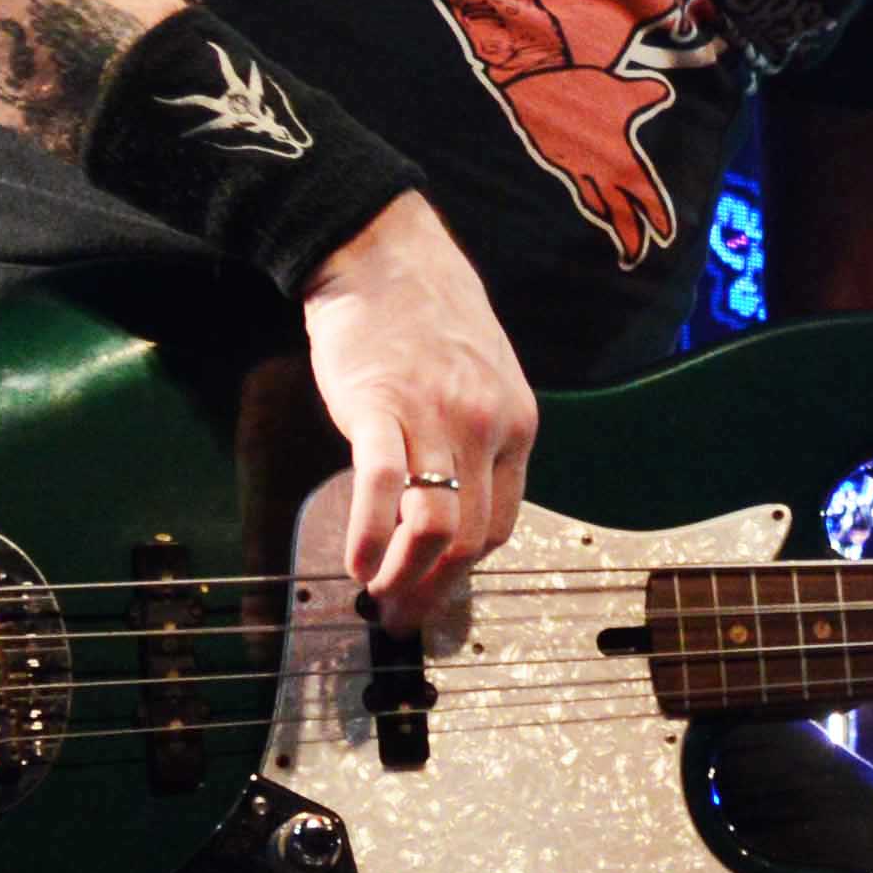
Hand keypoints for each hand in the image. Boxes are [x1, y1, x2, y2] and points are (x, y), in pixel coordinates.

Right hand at [304, 192, 539, 632]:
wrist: (381, 253)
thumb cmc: (424, 316)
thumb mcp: (483, 379)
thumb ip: (479, 439)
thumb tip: (456, 506)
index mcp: (517, 424)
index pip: (501, 525)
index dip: (464, 572)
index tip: (435, 594)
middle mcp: (486, 425)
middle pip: (470, 537)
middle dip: (434, 591)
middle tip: (401, 619)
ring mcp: (436, 416)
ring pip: (436, 525)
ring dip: (405, 576)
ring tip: (377, 597)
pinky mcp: (380, 405)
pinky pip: (384, 488)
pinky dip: (371, 537)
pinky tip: (355, 564)